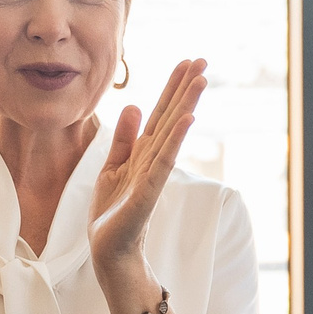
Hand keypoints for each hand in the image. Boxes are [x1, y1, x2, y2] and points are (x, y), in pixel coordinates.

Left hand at [90, 58, 206, 313]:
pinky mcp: (147, 193)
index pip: (161, 113)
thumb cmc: (112, 216)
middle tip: (203, 59)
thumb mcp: (112, 169)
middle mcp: (152, 160)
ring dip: (186, 105)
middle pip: (171, 117)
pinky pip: (162, 162)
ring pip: (171, 133)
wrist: (109, 254)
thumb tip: (132, 106)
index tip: (188, 61)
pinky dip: (175, 140)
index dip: (173, 87)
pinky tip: (187, 119)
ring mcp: (153, 175)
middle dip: (185, 88)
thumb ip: (123, 140)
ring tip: (201, 79)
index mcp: (143, 153)